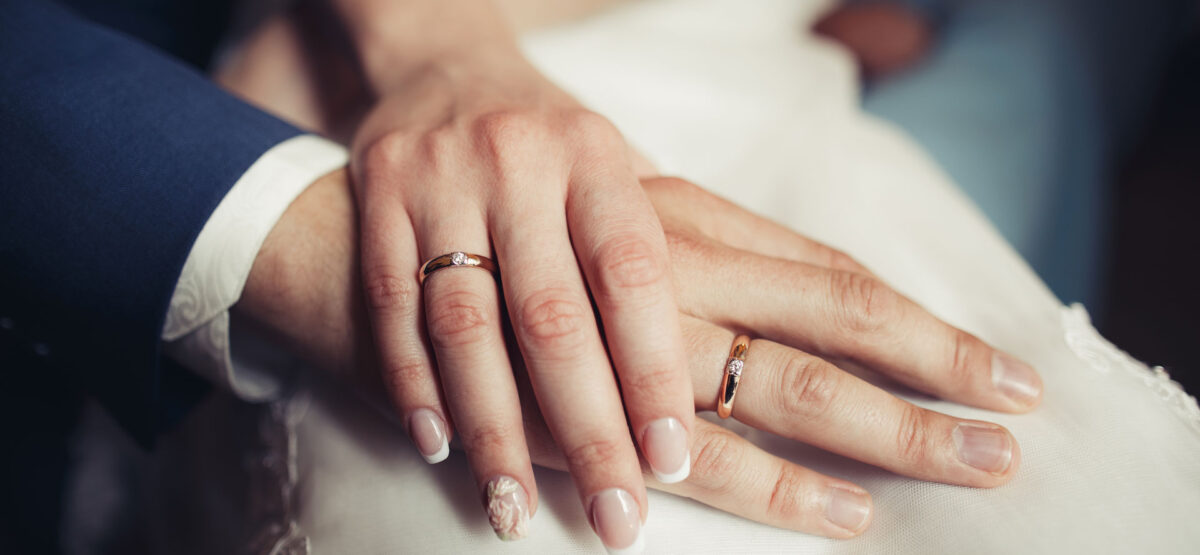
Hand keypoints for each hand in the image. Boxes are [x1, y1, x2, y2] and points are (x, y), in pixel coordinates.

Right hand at [218, 11, 693, 546]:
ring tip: (516, 511)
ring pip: (464, 326)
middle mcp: (519, 162)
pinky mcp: (377, 199)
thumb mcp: (621, 164)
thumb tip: (762, 344)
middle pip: (552, 316)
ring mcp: (438, 180)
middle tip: (619, 520)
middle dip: (587, 429)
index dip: (652, 369)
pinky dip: (414, 385)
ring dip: (492, 430)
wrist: (442, 63)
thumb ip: (679, 239)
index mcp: (596, 154)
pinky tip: (440, 448)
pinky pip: (390, 308)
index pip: (632, 273)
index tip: (671, 459)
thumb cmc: (554, 142)